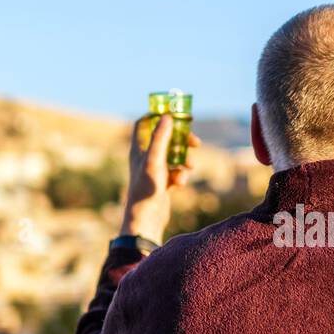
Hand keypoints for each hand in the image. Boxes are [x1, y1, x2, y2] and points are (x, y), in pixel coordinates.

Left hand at [119, 113, 200, 245]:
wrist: (146, 218)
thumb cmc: (146, 188)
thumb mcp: (155, 160)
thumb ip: (161, 137)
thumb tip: (167, 116)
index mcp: (139, 148)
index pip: (143, 124)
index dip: (156, 116)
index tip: (172, 114)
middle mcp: (145, 157)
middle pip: (165, 139)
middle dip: (181, 140)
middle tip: (195, 142)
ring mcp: (154, 169)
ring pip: (174, 156)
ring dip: (184, 160)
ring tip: (188, 168)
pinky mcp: (163, 182)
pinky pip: (176, 172)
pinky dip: (181, 175)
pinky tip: (180, 184)